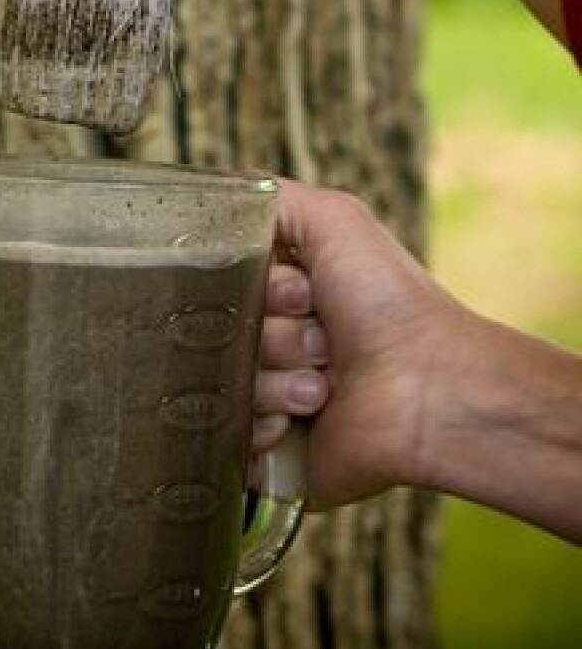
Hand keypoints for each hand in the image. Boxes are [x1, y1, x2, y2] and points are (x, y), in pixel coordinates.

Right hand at [251, 179, 456, 508]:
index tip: (300, 292)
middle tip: (321, 338)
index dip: (259, 287)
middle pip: (219, 333)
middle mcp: (272, 342)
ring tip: (323, 386)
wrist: (430, 392)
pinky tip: (304, 420)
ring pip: (222, 384)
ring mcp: (267, 397)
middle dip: (268, 334)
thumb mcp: (336, 220)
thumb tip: (222, 196)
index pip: (222, 282)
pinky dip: (263, 425)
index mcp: (282, 293)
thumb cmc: (390, 301)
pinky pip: (226, 435)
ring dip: (272, 381)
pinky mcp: (268, 453)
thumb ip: (271, 198)